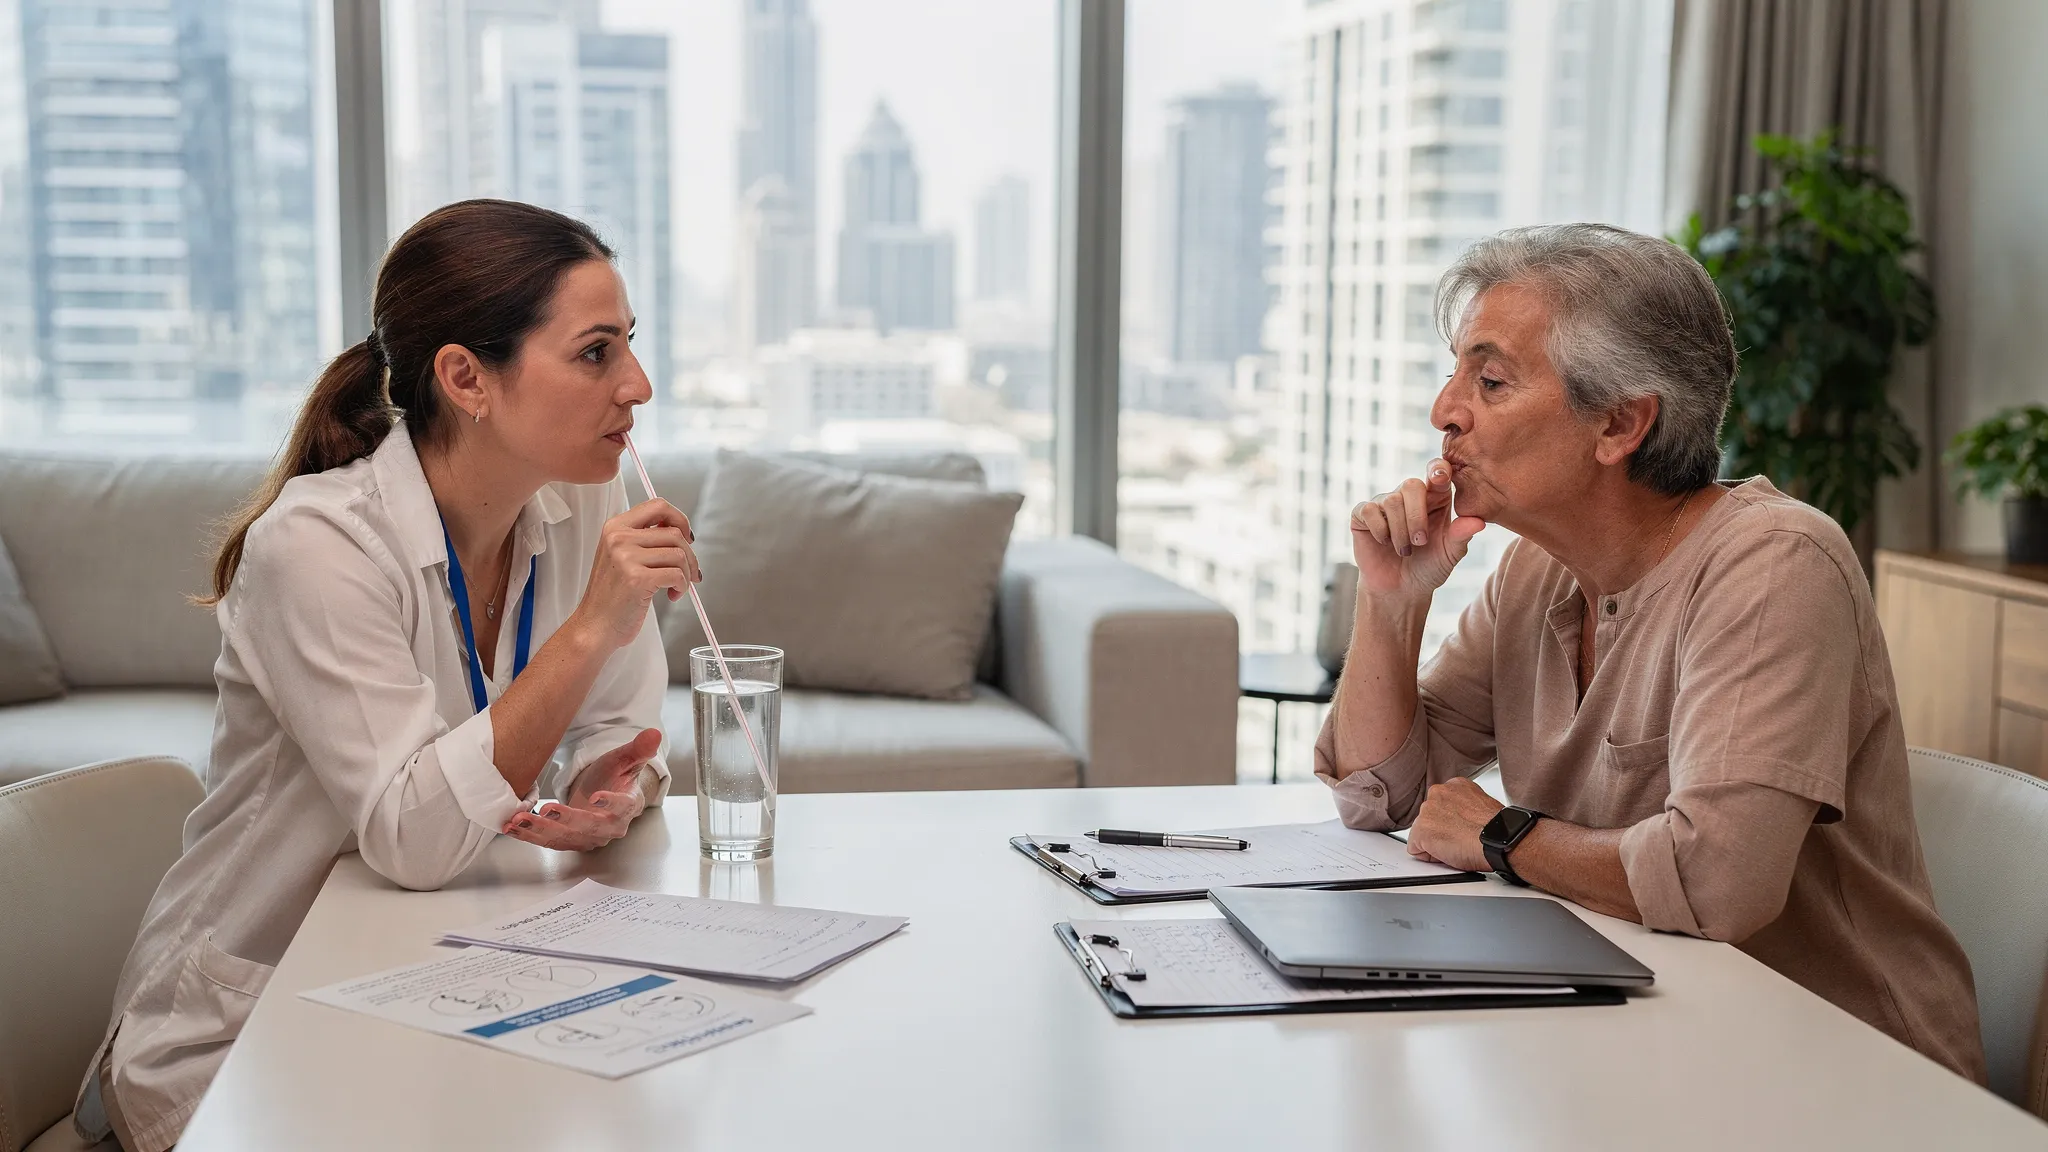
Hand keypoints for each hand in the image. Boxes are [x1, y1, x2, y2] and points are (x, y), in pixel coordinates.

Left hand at [500, 728, 660, 851]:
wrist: (602, 794)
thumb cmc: (614, 776)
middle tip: (547, 809)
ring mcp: (587, 838)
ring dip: (540, 831)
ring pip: (564, 838)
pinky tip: (511, 827)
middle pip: (589, 827)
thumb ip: (638, 749)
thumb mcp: (625, 759)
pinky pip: (548, 842)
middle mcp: (609, 828)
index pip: (622, 807)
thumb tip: (654, 733)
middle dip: (566, 821)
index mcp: (628, 806)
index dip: (611, 804)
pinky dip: (528, 836)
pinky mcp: (568, 841)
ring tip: (519, 820)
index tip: (597, 797)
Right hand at [573, 499, 699, 649]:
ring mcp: (626, 557)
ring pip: (679, 554)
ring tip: (677, 587)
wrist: (594, 626)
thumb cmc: (612, 596)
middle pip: (674, 533)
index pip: (658, 505)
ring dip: (687, 574)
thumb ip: (644, 538)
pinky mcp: (637, 579)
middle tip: (690, 572)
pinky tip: (672, 595)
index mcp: (614, 527)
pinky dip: (682, 587)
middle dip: (690, 555)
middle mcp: (618, 538)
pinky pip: (677, 575)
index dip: (679, 519)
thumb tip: (681, 531)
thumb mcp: (621, 556)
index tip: (687, 537)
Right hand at [1349, 460, 1485, 599]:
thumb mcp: (1450, 553)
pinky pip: (1369, 510)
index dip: (1438, 470)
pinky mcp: (1363, 514)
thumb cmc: (1430, 567)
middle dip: (1416, 516)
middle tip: (1421, 542)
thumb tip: (1479, 522)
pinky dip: (1380, 529)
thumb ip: (1462, 535)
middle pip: (1411, 485)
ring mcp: (1384, 503)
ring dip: (1400, 531)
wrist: (1401, 590)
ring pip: (1391, 501)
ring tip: (1404, 551)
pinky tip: (1384, 543)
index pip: (1437, 472)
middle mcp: (1409, 495)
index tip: (1440, 478)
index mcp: (1435, 497)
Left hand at [1405, 777, 1503, 872]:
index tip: (1463, 828)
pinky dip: (1429, 856)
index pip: (1441, 805)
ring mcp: (1427, 810)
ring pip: (1422, 833)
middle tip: (1461, 839)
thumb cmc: (1499, 829)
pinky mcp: (1421, 830)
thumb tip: (1463, 818)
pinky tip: (1449, 853)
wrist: (1500, 839)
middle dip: (1441, 830)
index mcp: (1455, 785)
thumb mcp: (1482, 805)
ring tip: (1458, 846)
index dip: (1452, 822)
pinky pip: (1416, 849)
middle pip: (1429, 818)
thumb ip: (1465, 807)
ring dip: (1435, 842)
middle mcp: (1438, 792)